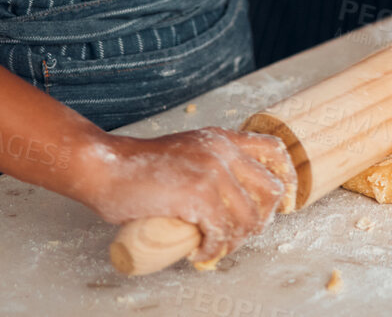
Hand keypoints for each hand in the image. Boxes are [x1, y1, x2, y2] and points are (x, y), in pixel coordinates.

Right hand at [75, 128, 294, 264]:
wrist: (107, 168)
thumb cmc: (139, 167)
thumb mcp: (187, 151)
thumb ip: (211, 163)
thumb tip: (232, 198)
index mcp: (223, 139)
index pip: (275, 151)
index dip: (284, 179)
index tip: (277, 203)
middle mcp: (224, 151)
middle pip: (271, 191)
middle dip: (260, 220)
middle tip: (238, 235)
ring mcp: (214, 172)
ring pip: (249, 218)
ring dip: (235, 241)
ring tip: (213, 247)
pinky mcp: (199, 196)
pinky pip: (223, 233)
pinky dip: (213, 249)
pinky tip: (199, 251)